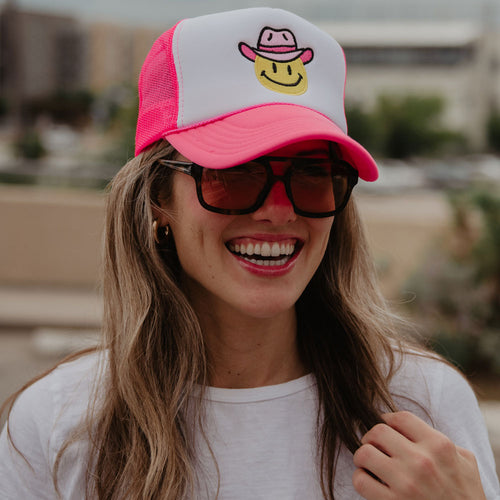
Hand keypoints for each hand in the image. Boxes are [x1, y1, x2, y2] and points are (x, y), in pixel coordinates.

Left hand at [352, 411, 485, 499]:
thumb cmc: (466, 496)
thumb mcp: (465, 463)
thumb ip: (444, 442)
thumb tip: (417, 430)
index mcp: (439, 446)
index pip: (401, 417)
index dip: (388, 419)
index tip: (386, 427)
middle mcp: (421, 461)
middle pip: (378, 431)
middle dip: (372, 437)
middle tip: (375, 445)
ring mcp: (406, 483)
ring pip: (364, 453)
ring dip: (363, 456)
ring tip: (369, 462)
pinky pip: (361, 481)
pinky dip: (361, 478)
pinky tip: (370, 481)